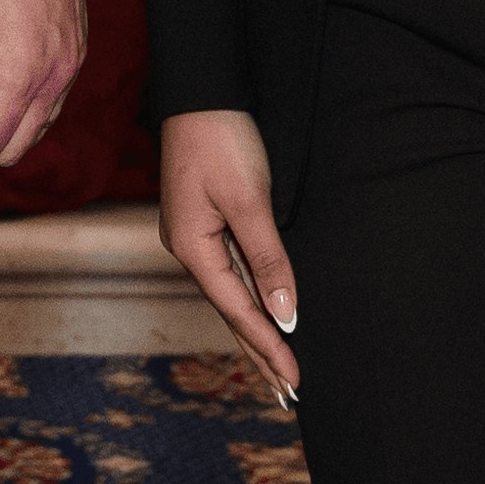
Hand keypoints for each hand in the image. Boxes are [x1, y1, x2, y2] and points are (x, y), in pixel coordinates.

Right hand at [158, 105, 297, 398]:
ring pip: (230, 294)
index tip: (295, 381)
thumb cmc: (221, 138)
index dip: (268, 347)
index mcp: (192, 246)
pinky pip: (230, 272)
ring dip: (254, 331)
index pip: (237, 310)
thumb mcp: (248, 199)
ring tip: (275, 369)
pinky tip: (259, 311)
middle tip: (286, 395)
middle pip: (229, 311)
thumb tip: (284, 313)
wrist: (201, 88)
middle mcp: (189, 246)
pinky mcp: (204, 218)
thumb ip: (268, 258)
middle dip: (258, 353)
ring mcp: (194, 233)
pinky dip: (248, 300)